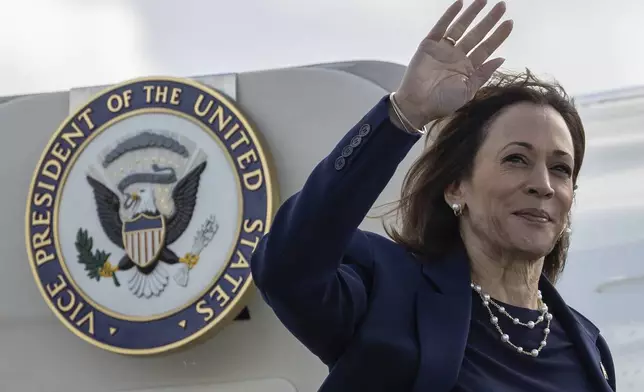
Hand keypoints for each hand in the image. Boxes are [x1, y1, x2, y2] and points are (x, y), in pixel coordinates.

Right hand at [394, 0, 512, 127]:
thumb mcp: (468, 91)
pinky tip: (459, 4)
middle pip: (477, 34)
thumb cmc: (442, 102)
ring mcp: (443, 49)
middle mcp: (457, 56)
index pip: (486, 48)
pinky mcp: (429, 45)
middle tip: (502, 6)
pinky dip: (449, 15)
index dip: (498, 35)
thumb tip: (501, 58)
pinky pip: (441, 27)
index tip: (510, 23)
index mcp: (468, 68)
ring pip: (460, 27)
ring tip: (483, 1)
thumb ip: (483, 74)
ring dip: (471, 14)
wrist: (417, 104)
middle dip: (489, 21)